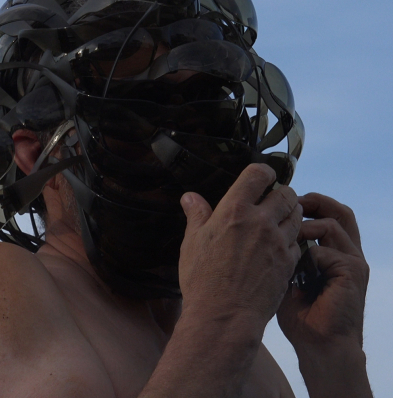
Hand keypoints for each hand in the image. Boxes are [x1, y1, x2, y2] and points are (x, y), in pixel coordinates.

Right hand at [179, 163, 302, 325]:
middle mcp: (261, 221)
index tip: (262, 177)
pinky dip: (293, 238)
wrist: (224, 317)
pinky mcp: (289, 262)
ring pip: (297, 215)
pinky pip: (299, 241)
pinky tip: (281, 245)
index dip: (263, 171)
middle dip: (281, 192)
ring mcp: (278, 242)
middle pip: (286, 193)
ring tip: (279, 220)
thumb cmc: (203, 279)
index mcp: (235, 210)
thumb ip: (196, 215)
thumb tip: (190, 197)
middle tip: (272, 200)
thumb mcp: (192, 243)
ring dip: (291, 213)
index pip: (258, 174)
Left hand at [277, 192, 369, 350]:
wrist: (318, 345)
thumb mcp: (287, 273)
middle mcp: (348, 252)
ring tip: (285, 239)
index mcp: (336, 251)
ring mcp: (354, 260)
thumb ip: (284, 249)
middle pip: (339, 211)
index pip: (329, 215)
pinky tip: (294, 271)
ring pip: (330, 224)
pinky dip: (305, 256)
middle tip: (289, 202)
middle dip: (313, 201)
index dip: (309, 204)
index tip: (283, 203)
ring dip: (303, 227)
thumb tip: (263, 226)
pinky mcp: (353, 271)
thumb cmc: (299, 313)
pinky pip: (324, 250)